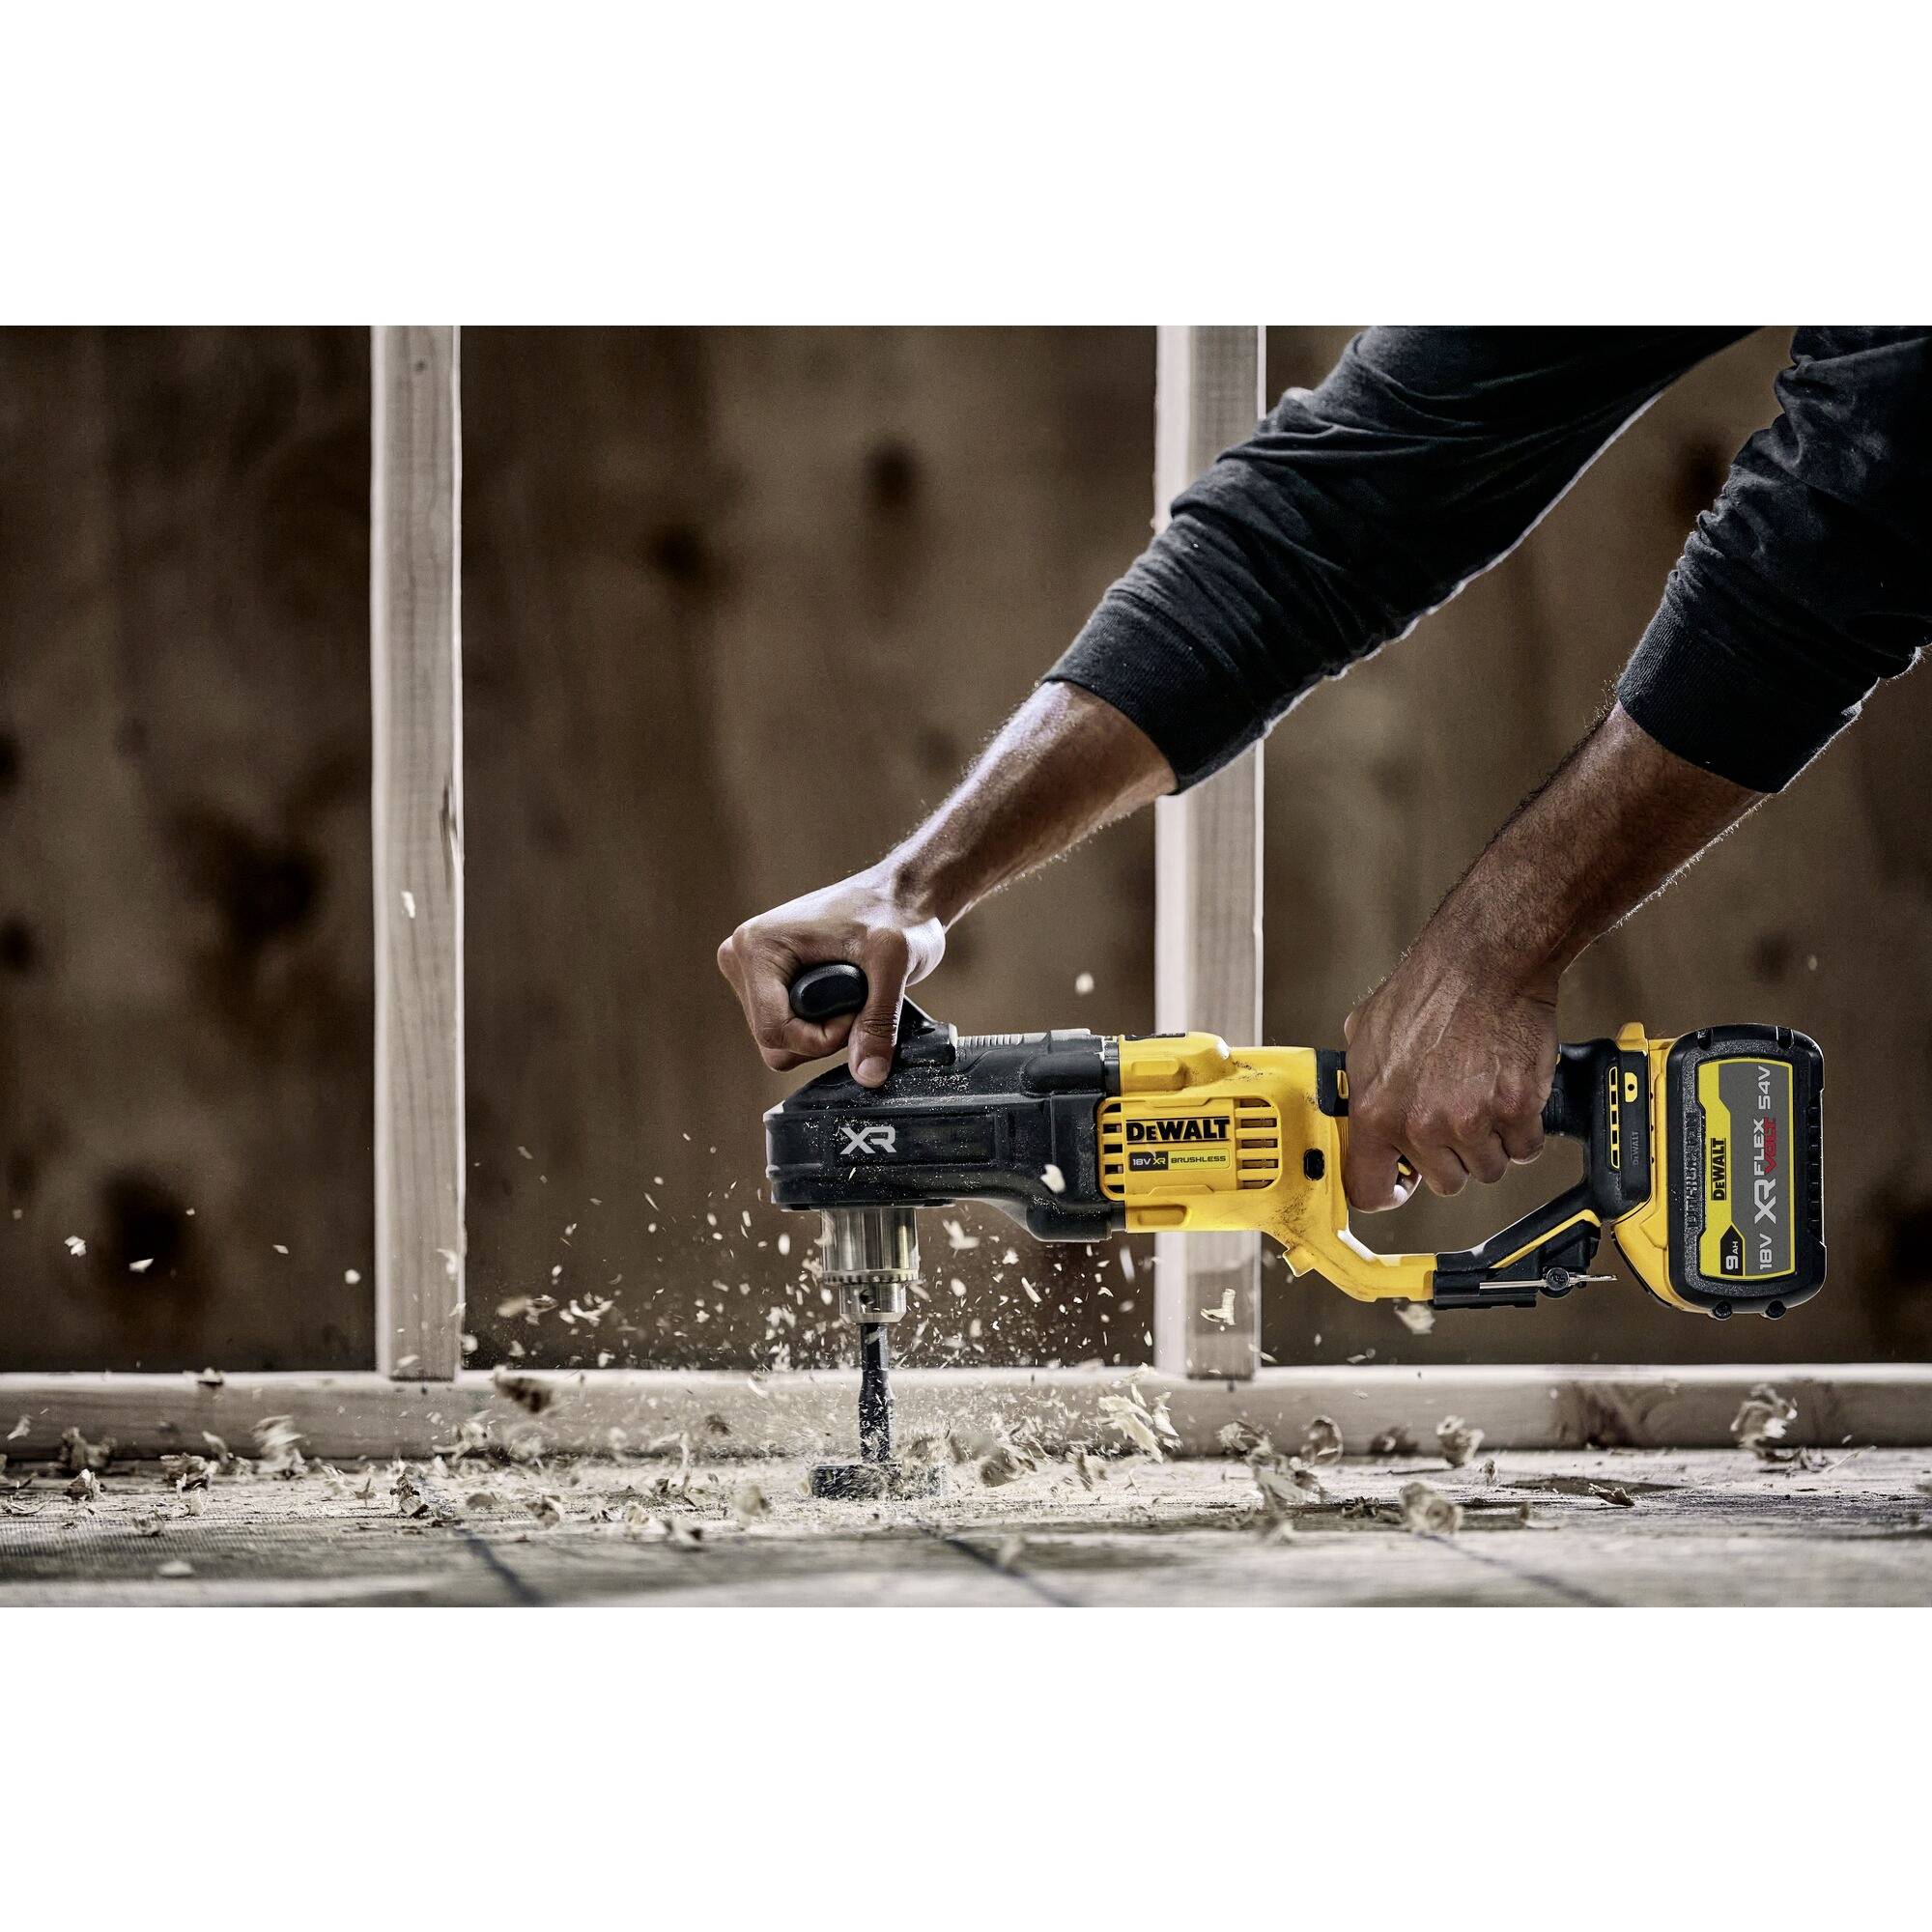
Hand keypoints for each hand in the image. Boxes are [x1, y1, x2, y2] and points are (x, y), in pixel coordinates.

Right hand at [717, 869, 944, 1086]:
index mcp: (756, 947)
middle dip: (821, 1037)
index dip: (822, 1038)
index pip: (774, 1031)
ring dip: (822, 1032)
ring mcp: (752, 971)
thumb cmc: (897, 913)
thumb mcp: (892, 964)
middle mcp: (742, 958)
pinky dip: (819, 1026)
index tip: (859, 1009)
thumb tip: (867, 1077)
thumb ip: (878, 1021)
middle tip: (858, 1002)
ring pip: (780, 1041)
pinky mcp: (768, 983)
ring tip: (852, 993)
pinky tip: (841, 996)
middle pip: (773, 1042)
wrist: (902, 894)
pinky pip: (787, 1029)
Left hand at [1341, 925, 1558, 1212]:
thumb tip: (1362, 1112)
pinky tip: (1509, 1093)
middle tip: (1456, 1114)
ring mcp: (1471, 1122)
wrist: (1483, 963)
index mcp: (1376, 1112)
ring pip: (1488, 1168)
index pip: (1369, 1189)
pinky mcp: (1516, 1111)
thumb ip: (1363, 1085)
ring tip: (1483, 1095)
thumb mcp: (1365, 1036)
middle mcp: (1421, 1125)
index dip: (1388, 1191)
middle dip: (1451, 1155)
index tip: (1402, 1183)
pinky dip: (1523, 1129)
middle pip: (1444, 1181)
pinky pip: (1524, 1148)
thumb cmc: (1428, 991)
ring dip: (1490, 1143)